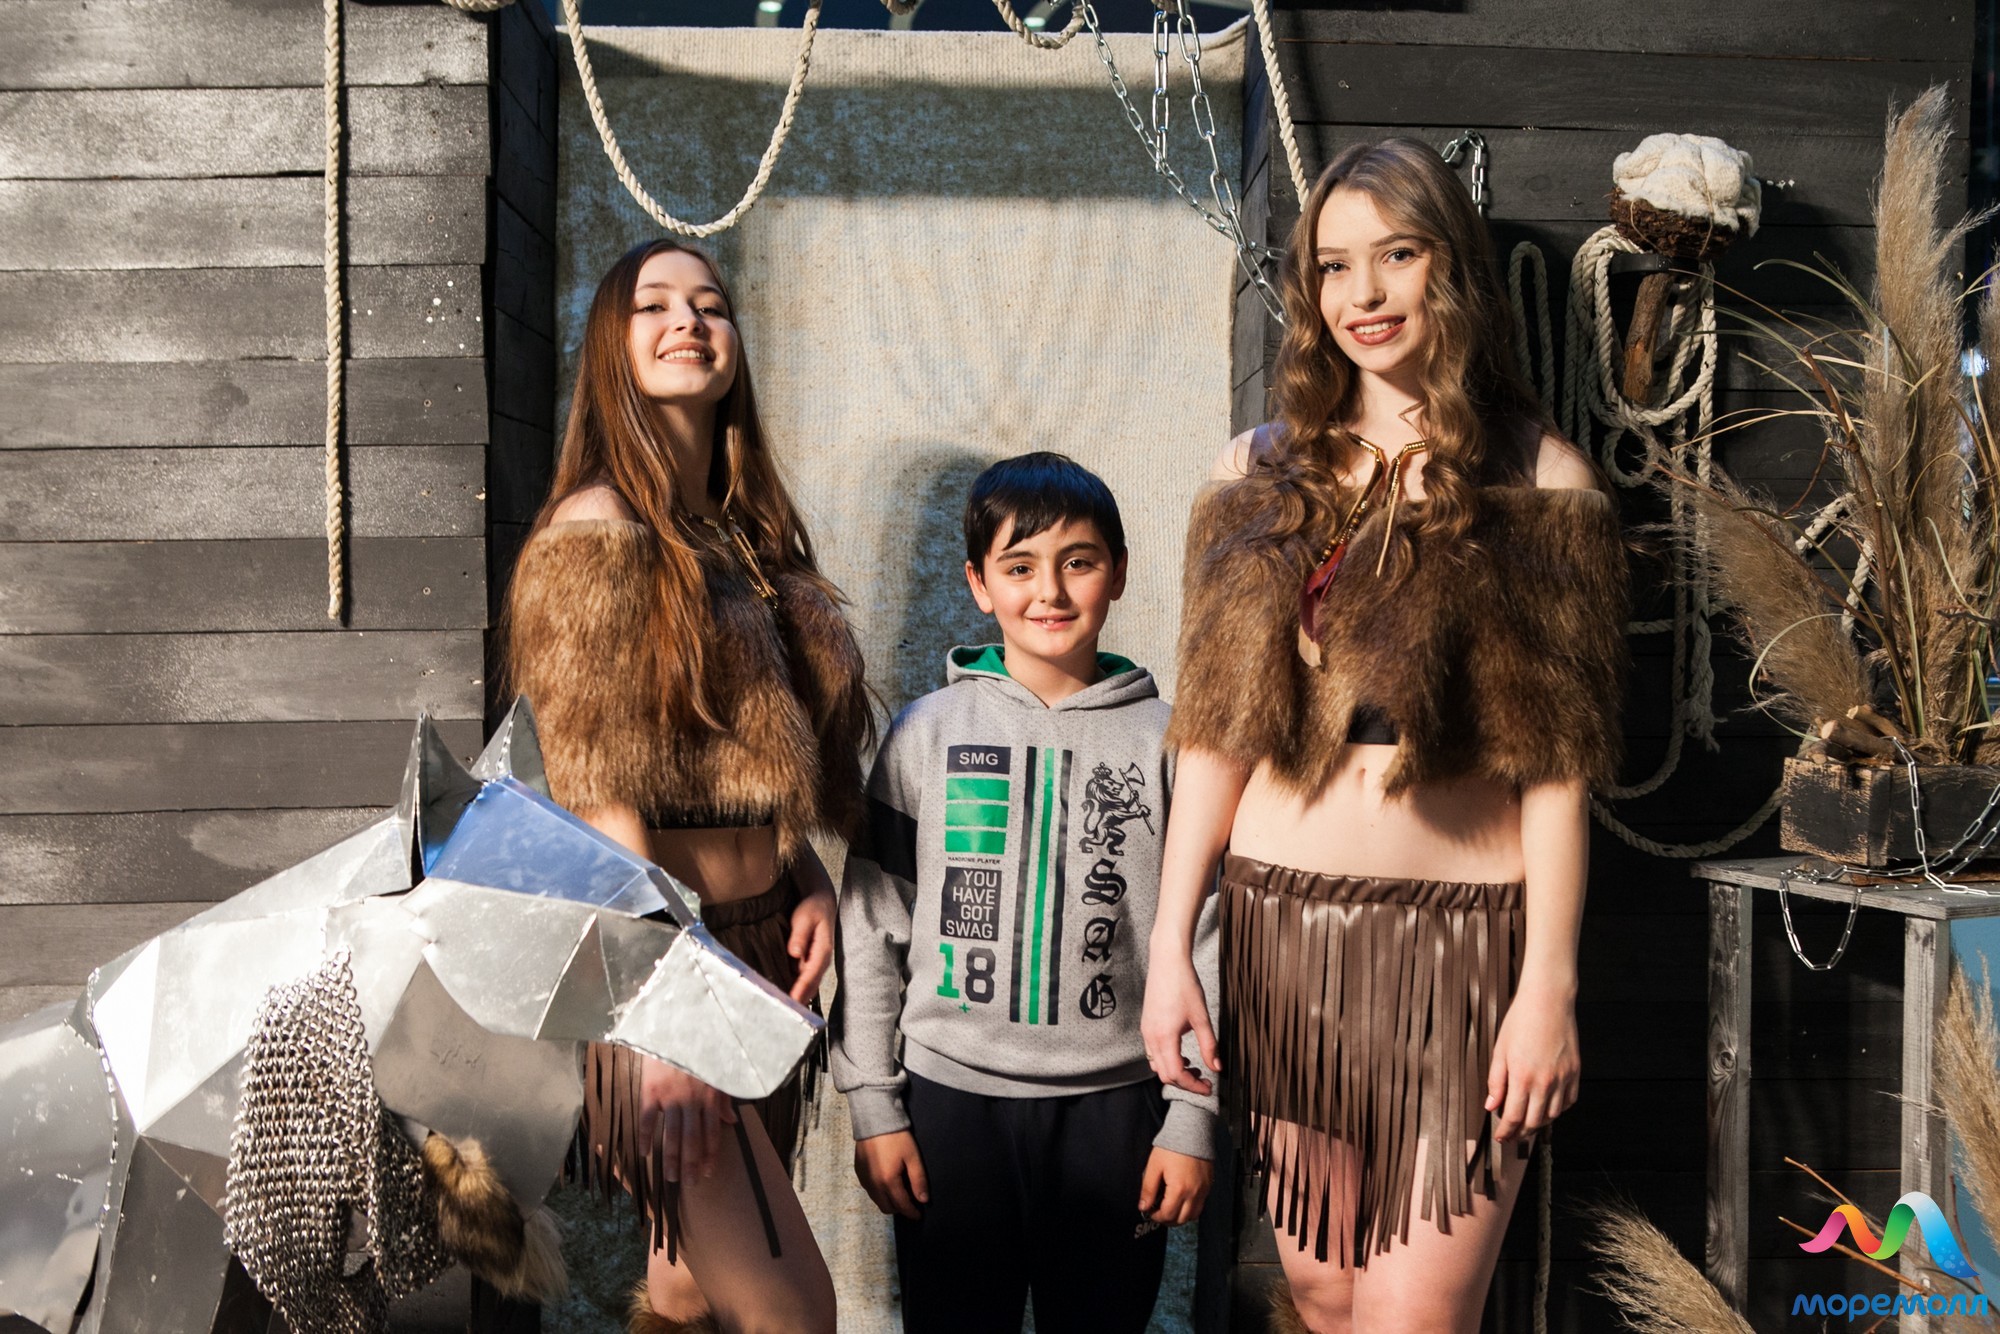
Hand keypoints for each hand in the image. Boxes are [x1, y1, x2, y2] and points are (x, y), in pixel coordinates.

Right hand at [638, 1056, 737, 1181]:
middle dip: (691, 1164)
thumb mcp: (716, 1072)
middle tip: (689, 1184)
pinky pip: (647, 1120)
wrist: (674, 1026)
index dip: (709, 1155)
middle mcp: (691, 1101)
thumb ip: (723, 1098)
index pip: (711, 1133)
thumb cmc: (698, 1050)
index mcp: (709, 1097)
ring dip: (671, 1159)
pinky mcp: (650, 1091)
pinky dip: (645, 1138)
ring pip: (671, 1135)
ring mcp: (670, 1097)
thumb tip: (732, 1121)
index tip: (707, 1173)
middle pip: (692, 1140)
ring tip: (671, 1177)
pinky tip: (645, 1154)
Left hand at [786, 874, 835, 1004]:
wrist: (821, 902)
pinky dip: (796, 991)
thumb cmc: (813, 908)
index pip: (811, 974)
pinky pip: (803, 981)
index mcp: (823, 951)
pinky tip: (785, 999)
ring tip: (784, 1013)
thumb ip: (800, 934)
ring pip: (808, 987)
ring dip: (798, 999)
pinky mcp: (809, 963)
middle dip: (800, 1000)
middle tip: (785, 1015)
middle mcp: (821, 961)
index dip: (801, 989)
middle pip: (811, 986)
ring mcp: (816, 964)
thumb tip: (795, 952)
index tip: (791, 1001)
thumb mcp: (806, 917)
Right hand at [853, 1130, 928, 1218]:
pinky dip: (879, 1193)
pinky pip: (870, 1191)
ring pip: (877, 1201)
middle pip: (887, 1208)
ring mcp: (864, 1179)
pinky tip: (886, 1182)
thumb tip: (923, 1200)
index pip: (901, 1205)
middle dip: (900, 1209)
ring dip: (888, 1201)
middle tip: (910, 1202)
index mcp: (888, 1182)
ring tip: (899, 1192)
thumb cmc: (897, 1138)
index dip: (911, 1212)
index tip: (919, 1215)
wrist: (874, 1120)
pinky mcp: (858, 1173)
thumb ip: (918, 1180)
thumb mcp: (913, 1157)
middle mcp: (873, 1185)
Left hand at [1138, 1146, 1212, 1225]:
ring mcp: (1203, 1190)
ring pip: (1193, 1215)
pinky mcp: (1208, 1185)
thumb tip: (1144, 1205)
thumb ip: (1148, 1189)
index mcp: (1179, 1189)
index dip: (1156, 1217)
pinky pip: (1200, 1205)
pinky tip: (1181, 1200)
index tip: (1150, 1211)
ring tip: (1170, 1208)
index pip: (1168, 1214)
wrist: (1192, 1131)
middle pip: (1181, 1219)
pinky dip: (1190, 1208)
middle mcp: (1194, 1193)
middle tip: (1158, 1213)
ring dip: (1180, 1216)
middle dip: (1168, 1220)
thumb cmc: (1173, 1146)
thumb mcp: (1154, 1166)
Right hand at [1140, 952, 1218, 1095]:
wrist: (1167, 961)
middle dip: (1185, 1082)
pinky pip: (1153, 1053)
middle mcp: (1151, 1038)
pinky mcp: (1146, 1025)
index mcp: (1164, 1038)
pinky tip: (1183, 1052)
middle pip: (1164, 1074)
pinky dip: (1167, 1060)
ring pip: (1157, 1065)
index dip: (1193, 1086)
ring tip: (1195, 1065)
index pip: (1176, 1074)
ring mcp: (1146, 1031)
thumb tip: (1217, 1068)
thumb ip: (1209, 1045)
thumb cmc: (1184, 985)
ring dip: (1175, 1071)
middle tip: (1204, 1080)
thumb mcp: (1201, 1017)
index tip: (1209, 1087)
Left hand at [1484, 982, 1580, 1142]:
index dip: (1506, 1131)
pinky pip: (1568, 1102)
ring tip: (1529, 1124)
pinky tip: (1548, 1108)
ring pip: (1553, 1115)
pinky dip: (1557, 1110)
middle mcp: (1545, 1082)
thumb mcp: (1500, 1050)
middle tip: (1513, 1136)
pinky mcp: (1575, 1073)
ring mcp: (1563, 1078)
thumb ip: (1496, 1081)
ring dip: (1540, 1124)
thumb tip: (1491, 1106)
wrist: (1548, 1001)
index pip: (1513, 1117)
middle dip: (1521, 1133)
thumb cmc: (1520, 1021)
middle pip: (1534, 1122)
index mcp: (1522, 1077)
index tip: (1501, 1137)